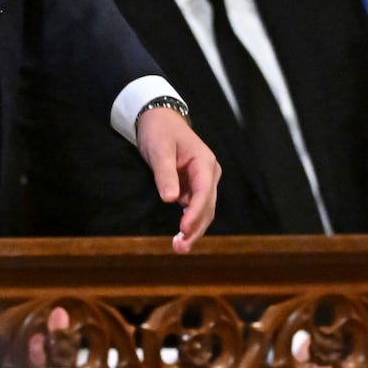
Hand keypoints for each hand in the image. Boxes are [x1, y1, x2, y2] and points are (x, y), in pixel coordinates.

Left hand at [135, 107, 219, 252]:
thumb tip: (170, 200)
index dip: (195, 214)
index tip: (183, 230)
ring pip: (203, 210)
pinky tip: (180, 234)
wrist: (158, 119)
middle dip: (195, 228)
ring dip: (194, 228)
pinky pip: (195, 207)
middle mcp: (209, 173)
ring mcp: (203, 180)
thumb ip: (165, 174)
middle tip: (180, 248)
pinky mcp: (195, 185)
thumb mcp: (159, 150)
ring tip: (179, 247)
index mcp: (204, 163)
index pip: (203, 193)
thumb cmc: (159, 131)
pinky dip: (189, 221)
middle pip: (207, 206)